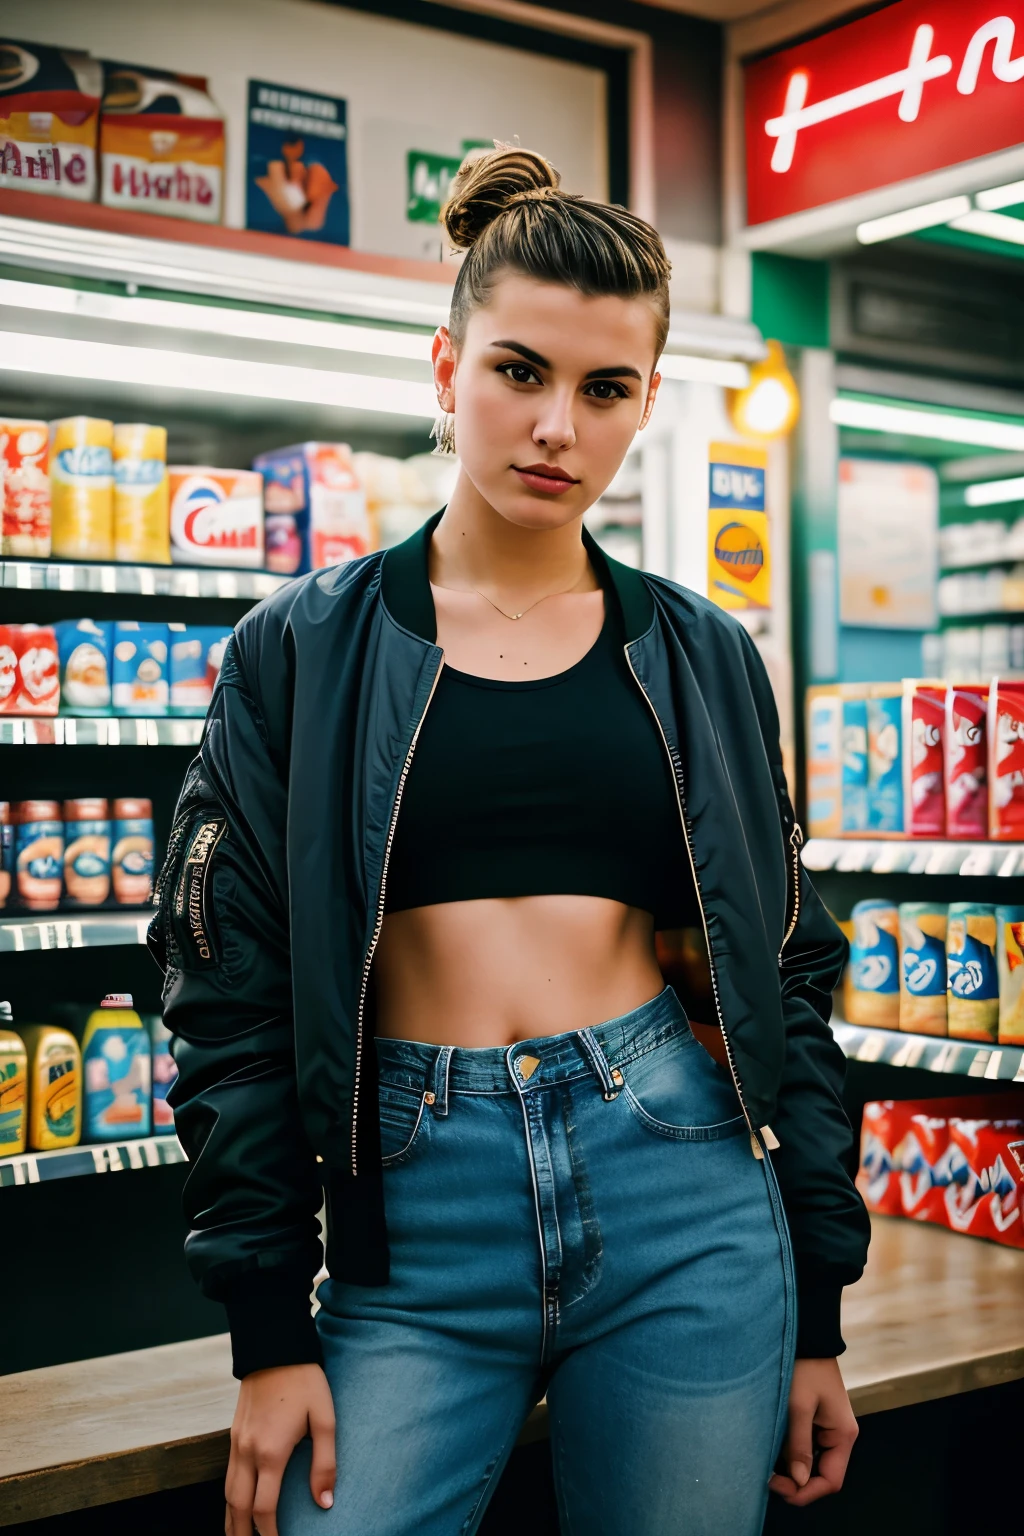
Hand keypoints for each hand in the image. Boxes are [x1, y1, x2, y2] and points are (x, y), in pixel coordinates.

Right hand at [225, 1363, 335, 1535]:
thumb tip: (325, 1503)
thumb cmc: (305, 1381)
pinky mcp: (233, 1432)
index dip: (270, 1533)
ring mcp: (237, 1442)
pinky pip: (227, 1474)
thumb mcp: (324, 1419)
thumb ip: (324, 1464)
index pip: (263, 1509)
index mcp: (271, 1452)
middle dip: (244, 1533)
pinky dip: (229, 1496)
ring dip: (232, 1518)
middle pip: (238, 1507)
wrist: (275, 1346)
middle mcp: (247, 1452)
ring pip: (227, 1492)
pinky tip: (238, 1501)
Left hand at [769, 1357, 857, 1505]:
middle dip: (796, 1482)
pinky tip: (772, 1450)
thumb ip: (799, 1444)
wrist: (807, 1337)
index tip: (778, 1487)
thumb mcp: (799, 1405)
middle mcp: (839, 1436)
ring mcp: (827, 1429)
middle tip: (767, 1478)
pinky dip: (790, 1452)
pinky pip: (805, 1446)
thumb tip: (798, 1480)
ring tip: (766, 1464)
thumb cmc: (805, 1367)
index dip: (805, 1491)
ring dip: (791, 1468)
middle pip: (821, 1475)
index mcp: (843, 1435)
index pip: (831, 1481)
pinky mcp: (815, 1421)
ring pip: (811, 1462)